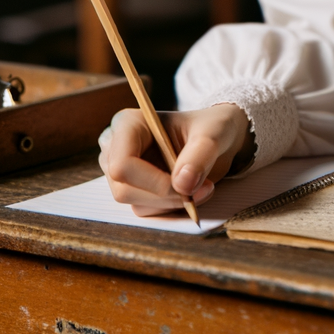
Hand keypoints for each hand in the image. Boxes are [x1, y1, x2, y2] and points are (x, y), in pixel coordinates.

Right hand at [98, 104, 253, 215]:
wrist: (217, 137)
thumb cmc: (211, 126)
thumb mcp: (214, 132)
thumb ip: (200, 154)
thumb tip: (182, 184)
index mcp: (127, 124)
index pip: (122, 164)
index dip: (152, 181)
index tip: (185, 185)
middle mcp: (116, 148)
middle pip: (124, 190)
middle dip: (166, 195)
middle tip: (203, 188)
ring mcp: (122, 172)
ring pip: (137, 204)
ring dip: (172, 202)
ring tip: (203, 186)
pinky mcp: (133, 189)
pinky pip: (147, 210)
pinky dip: (171, 206)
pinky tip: (191, 190)